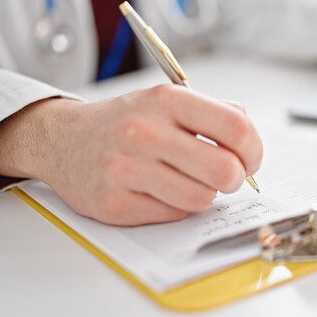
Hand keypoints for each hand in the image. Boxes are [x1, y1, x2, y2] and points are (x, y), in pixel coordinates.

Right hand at [0, 85, 263, 225]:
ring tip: (187, 181)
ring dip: (204, 194)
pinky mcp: (115, 202)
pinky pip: (173, 215)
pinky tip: (159, 191)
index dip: (254, 150)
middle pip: (225, 170)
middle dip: (234, 179)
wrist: (63, 140)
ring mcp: (128, 168)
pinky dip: (175, 207)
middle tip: (225, 176)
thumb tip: (251, 137)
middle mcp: (146, 132)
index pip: (237, 128)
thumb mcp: (167, 101)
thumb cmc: (124, 122)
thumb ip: (214, 112)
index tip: (250, 159)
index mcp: (167, 101)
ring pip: (202, 198)